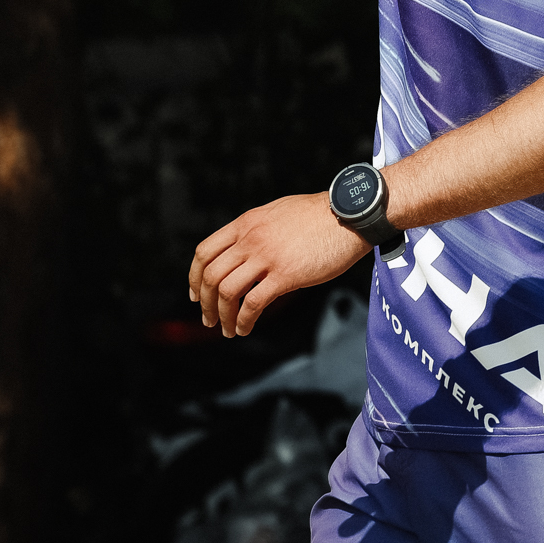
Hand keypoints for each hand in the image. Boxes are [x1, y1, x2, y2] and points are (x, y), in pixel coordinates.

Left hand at [189, 193, 368, 336]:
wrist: (349, 215)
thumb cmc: (319, 214)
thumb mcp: (277, 213)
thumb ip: (257, 230)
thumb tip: (247, 250)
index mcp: (246, 223)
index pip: (204, 252)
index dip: (194, 277)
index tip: (196, 294)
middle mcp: (250, 239)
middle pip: (211, 276)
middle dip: (205, 303)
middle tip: (209, 320)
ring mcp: (266, 257)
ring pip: (227, 292)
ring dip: (223, 316)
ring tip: (228, 330)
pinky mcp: (286, 275)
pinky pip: (253, 303)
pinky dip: (244, 321)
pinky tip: (246, 328)